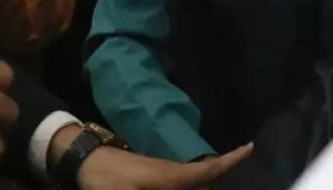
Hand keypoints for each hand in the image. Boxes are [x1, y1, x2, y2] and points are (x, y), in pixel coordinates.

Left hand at [78, 141, 252, 189]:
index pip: (206, 169)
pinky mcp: (149, 175)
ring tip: (221, 174)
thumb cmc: (105, 177)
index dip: (229, 160)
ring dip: (206, 179)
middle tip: (242, 161)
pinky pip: (178, 182)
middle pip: (204, 174)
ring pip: (191, 179)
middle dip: (223, 170)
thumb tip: (181, 186)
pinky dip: (190, 184)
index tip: (250, 147)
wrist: (83, 158)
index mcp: (169, 175)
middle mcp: (169, 171)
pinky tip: (191, 186)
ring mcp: (159, 172)